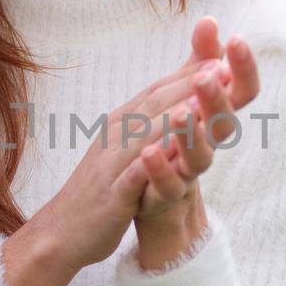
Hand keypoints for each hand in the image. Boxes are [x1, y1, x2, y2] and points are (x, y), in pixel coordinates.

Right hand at [23, 17, 246, 271]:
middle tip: (223, 69)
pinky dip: (152, 164)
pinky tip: (173, 156)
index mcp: (125, 122)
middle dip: (189, 85)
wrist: (62, 230)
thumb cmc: (104, 185)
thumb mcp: (128, 148)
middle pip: (155, 104)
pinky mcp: (112, 196)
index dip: (190, 72)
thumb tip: (184, 99)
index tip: (222, 55)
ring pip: (145, 136)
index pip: (160, 90)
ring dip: (173, 117)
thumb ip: (155, 121)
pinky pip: (133, 177)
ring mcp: (113, 164)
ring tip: (203, 102)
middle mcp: (118, 135)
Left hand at [131, 28, 259, 270]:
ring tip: (184, 114)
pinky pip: (167, 185)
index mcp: (212, 119)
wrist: (150, 204)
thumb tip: (209, 21)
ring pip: (201, 156)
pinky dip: (160, 169)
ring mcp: (187, 174)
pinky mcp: (165, 197)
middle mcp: (207, 146)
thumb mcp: (184, 100)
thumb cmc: (173, 146)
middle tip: (209, 75)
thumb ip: (197, 63)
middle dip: (216, 98)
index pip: (238, 91)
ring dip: (193, 134)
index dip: (242, 67)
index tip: (236, 39)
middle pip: (223, 121)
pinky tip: (150, 152)